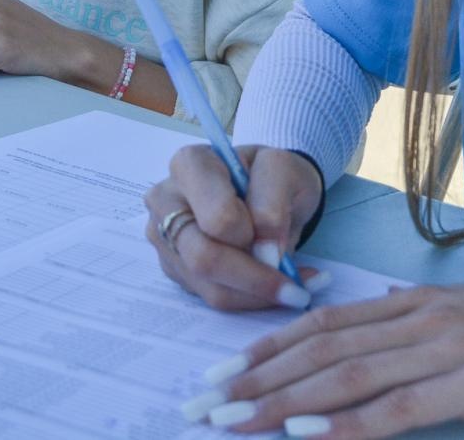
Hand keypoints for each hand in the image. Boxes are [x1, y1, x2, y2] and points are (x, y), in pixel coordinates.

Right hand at [144, 145, 323, 311]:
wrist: (269, 190)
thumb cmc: (273, 174)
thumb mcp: (285, 170)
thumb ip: (273, 201)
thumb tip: (265, 253)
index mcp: (190, 165)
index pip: (215, 216)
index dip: (248, 233)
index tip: (273, 233)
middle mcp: (167, 202)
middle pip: (203, 257)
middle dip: (254, 277)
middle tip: (296, 288)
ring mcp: (167, 239)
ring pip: (209, 285)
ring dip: (257, 295)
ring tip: (296, 287)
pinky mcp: (177, 269)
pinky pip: (212, 296)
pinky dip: (250, 299)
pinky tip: (277, 286)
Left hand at [196, 281, 463, 437]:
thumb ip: (423, 320)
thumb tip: (381, 319)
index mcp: (418, 302)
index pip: (325, 322)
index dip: (270, 346)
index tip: (224, 369)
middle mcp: (419, 319)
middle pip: (320, 349)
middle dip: (256, 378)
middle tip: (202, 404)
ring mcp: (444, 349)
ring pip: (344, 377)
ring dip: (281, 404)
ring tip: (232, 423)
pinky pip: (397, 409)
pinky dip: (346, 425)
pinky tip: (305, 438)